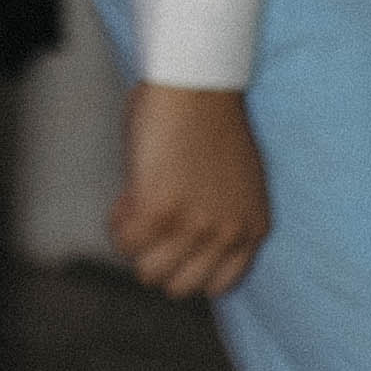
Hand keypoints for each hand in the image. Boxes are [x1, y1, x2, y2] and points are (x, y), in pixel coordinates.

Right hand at [108, 83, 270, 300]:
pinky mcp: (157, 212)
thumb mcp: (236, 183)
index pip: (217, 284)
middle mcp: (226, 235)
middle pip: (179, 286)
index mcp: (251, 229)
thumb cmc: (212, 120)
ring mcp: (192, 227)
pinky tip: (128, 192)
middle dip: (159, 258)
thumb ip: (219, 217)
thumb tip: (183, 242)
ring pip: (148, 271)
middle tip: (151, 226)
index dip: (188, 265)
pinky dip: (119, 221)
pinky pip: (124, 241)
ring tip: (137, 209)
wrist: (198, 84)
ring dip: (137, 243)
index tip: (175, 245)